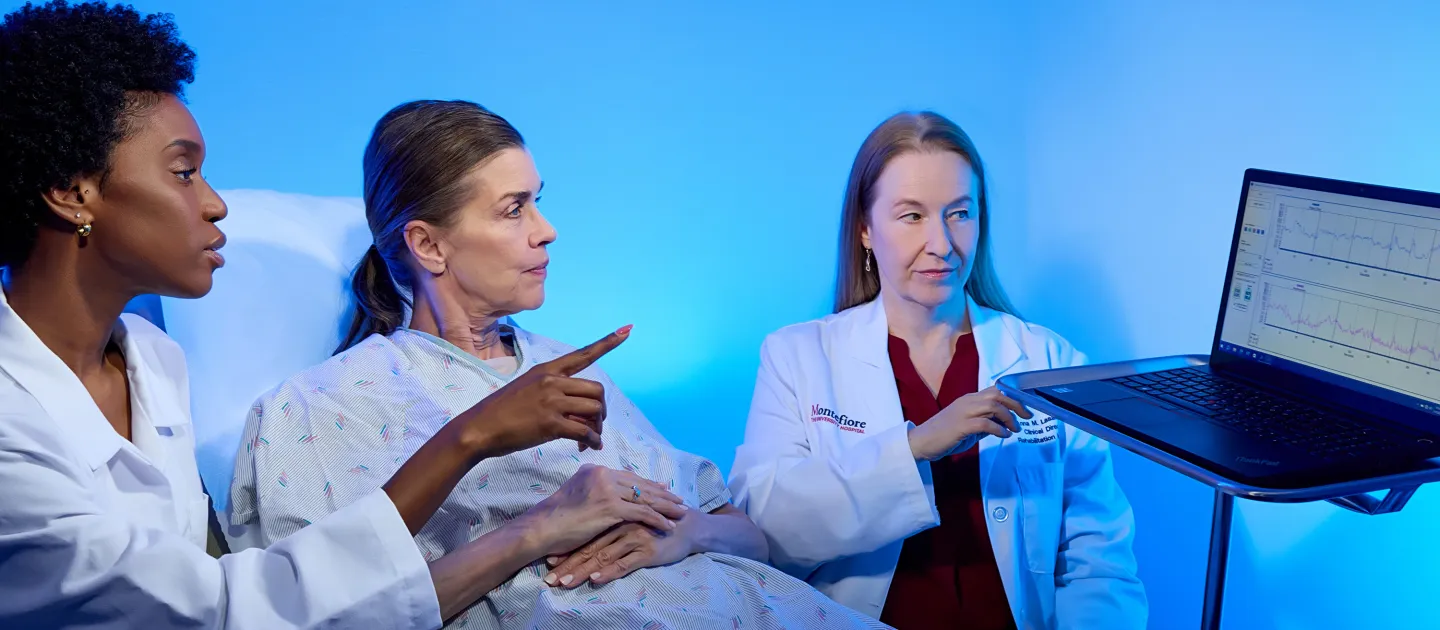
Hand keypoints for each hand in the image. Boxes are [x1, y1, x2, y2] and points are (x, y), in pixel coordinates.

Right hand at [458, 326, 630, 458]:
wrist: (479, 427)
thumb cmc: (501, 411)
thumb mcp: (526, 388)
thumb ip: (552, 392)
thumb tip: (578, 410)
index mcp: (547, 371)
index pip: (582, 354)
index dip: (607, 343)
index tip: (627, 330)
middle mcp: (552, 382)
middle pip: (597, 390)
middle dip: (601, 409)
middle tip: (594, 424)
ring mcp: (551, 402)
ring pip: (594, 409)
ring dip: (597, 426)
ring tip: (588, 438)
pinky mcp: (550, 423)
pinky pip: (584, 431)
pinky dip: (592, 441)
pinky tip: (589, 447)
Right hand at [521, 464, 688, 560]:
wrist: (543, 527)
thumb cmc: (556, 518)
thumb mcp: (576, 494)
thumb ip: (594, 490)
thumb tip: (611, 495)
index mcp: (595, 470)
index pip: (629, 476)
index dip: (648, 484)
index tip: (664, 488)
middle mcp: (603, 475)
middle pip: (640, 485)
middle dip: (663, 494)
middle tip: (680, 501)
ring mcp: (607, 490)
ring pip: (645, 498)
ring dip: (666, 507)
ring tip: (681, 513)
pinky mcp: (610, 507)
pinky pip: (642, 513)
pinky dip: (658, 520)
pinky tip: (669, 526)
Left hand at [544, 517, 693, 588]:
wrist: (688, 526)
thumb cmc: (656, 525)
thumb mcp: (630, 522)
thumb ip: (611, 528)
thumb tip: (588, 544)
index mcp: (613, 517)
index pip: (585, 536)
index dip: (567, 549)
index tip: (548, 562)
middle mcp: (620, 526)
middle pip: (589, 548)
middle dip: (567, 564)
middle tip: (550, 579)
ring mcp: (633, 537)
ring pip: (602, 556)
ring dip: (582, 571)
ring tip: (564, 582)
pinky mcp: (647, 550)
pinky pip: (625, 563)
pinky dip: (609, 571)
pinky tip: (596, 579)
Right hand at [907, 387, 1028, 460]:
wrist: (922, 442)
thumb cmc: (945, 435)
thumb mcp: (969, 426)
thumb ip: (985, 422)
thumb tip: (1004, 424)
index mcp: (969, 399)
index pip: (995, 390)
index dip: (1013, 396)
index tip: (1025, 407)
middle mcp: (968, 401)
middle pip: (997, 394)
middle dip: (1016, 404)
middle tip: (1026, 417)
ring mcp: (964, 412)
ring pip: (993, 405)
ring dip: (1008, 417)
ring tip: (1015, 429)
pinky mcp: (961, 425)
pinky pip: (985, 423)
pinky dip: (998, 429)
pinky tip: (1003, 435)